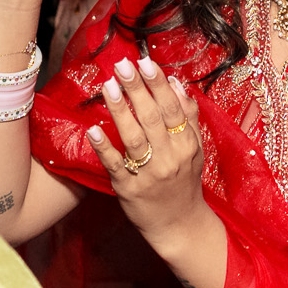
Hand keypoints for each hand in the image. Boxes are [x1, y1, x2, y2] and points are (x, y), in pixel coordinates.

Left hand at [88, 54, 209, 243]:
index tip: (145, 62)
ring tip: (109, 85)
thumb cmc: (184, 182)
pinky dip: (104, 147)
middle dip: (137, 88)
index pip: (172, 108)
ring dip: (120, 110)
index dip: (158, 84)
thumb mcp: (195, 149)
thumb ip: (188, 116)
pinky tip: (93, 129)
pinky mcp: (128, 188)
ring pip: (133, 137)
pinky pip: (115, 164)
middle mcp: (170, 157)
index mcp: (187, 144)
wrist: (179, 225)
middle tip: (122, 65)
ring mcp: (148, 173)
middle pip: (152, 117)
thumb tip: (177, 83)